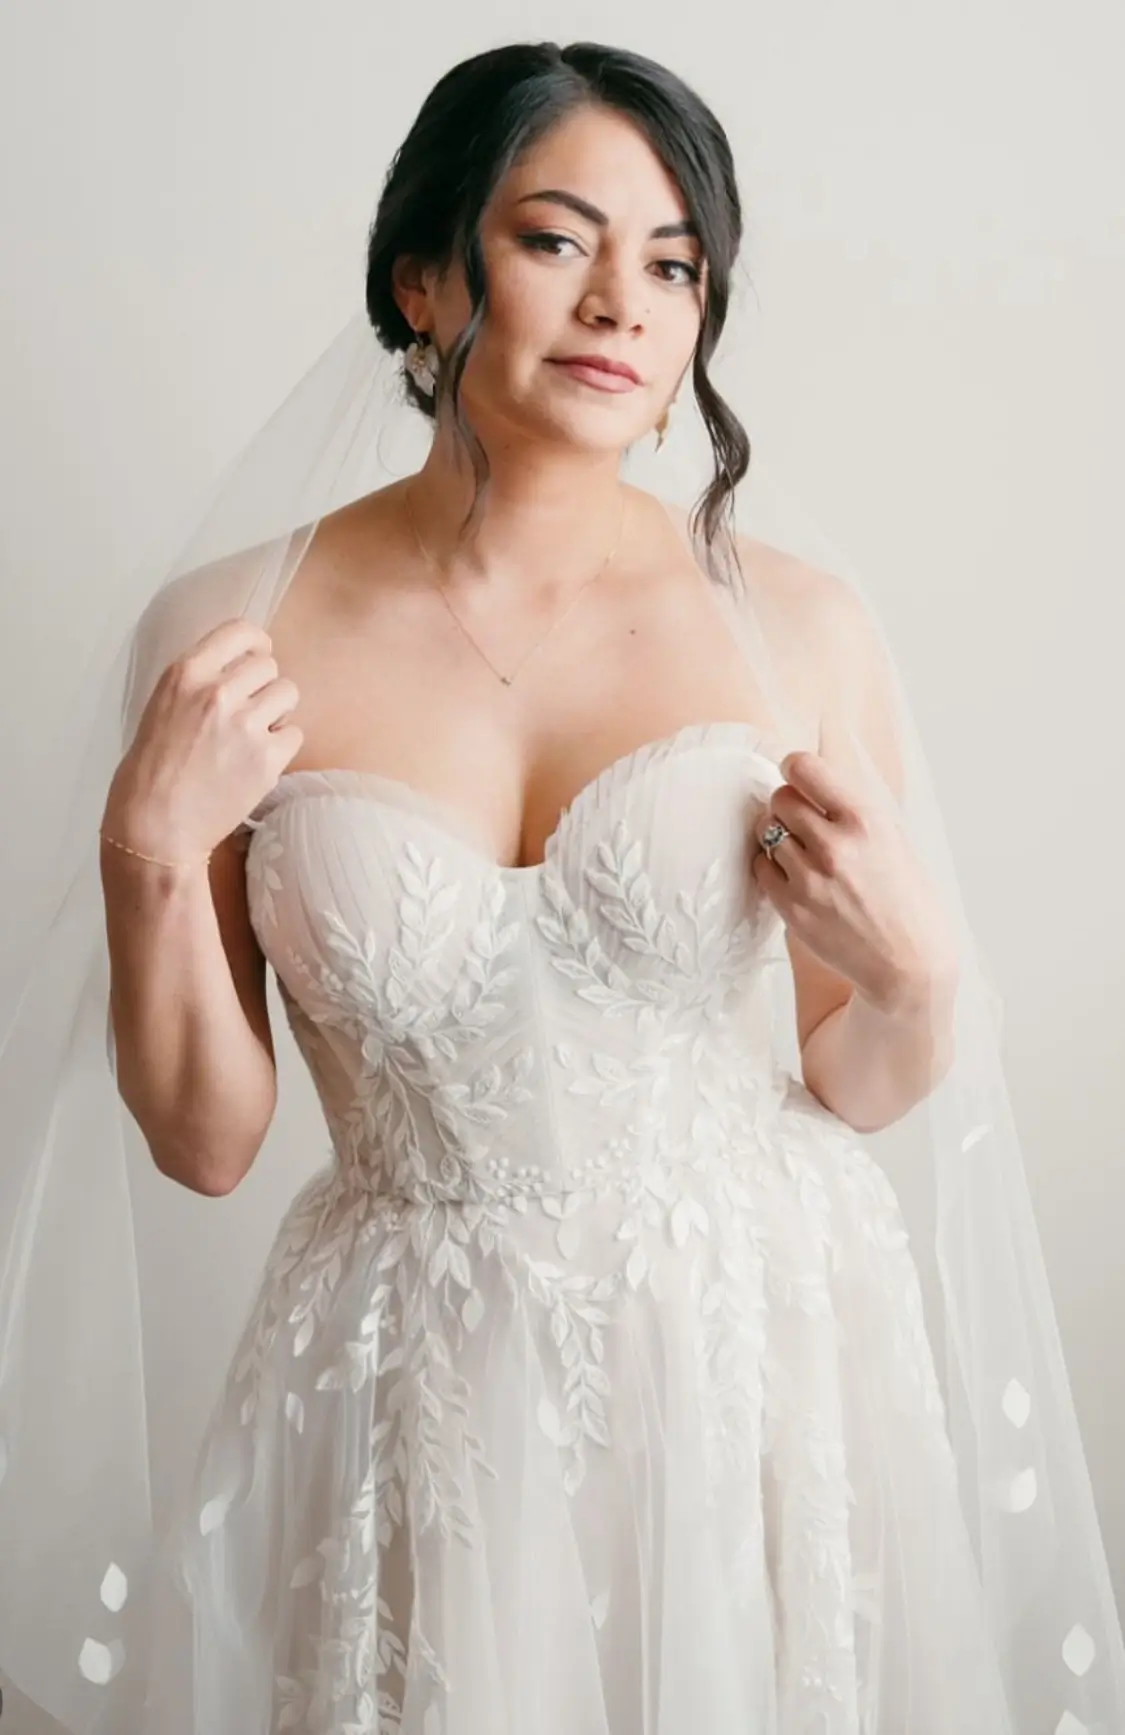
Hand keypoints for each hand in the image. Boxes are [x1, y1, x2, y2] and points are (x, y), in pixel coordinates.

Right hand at [102, 618, 303, 860]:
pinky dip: (282, 745)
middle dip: (264, 685)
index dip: (256, 643)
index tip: (258, 655)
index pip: (240, 631)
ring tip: (254, 735)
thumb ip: (198, 683)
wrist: (155, 825)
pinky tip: (257, 760)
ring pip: (288, 693)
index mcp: (186, 673)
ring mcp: (245, 725)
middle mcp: (218, 692)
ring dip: (277, 712)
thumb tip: (238, 668)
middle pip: (269, 665)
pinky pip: (295, 733)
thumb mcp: (162, 707)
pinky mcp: (267, 759)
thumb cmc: (151, 770)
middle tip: (249, 711)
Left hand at [751, 749, 958, 1012]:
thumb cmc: (907, 899)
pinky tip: (792, 873)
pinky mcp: (792, 908)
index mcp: (865, 821)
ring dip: (778, 834)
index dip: (794, 768)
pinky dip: (771, 865)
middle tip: (801, 820)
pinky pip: (760, 867)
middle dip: (788, 804)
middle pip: (780, 798)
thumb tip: (813, 779)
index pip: (804, 768)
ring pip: (766, 831)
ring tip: (799, 849)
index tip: (796, 776)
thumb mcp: (894, 839)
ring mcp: (809, 879)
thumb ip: (852, 810)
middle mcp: (834, 846)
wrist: (909, 963)